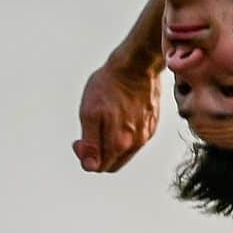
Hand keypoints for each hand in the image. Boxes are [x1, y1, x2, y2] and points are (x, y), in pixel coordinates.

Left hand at [74, 53, 162, 173]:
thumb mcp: (89, 113)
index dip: (85, 157)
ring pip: (125, 151)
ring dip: (111, 143)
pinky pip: (136, 138)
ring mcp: (146, 133)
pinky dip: (125, 133)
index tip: (80, 141)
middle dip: (98, 153)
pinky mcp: (153, 123)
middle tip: (89, 133)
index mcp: (120, 143)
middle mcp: (137, 143)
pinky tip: (120, 115)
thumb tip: (90, 166)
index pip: (99, 167)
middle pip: (112, 163)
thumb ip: (90, 144)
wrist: (137, 64)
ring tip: (105, 120)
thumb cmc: (110, 85)